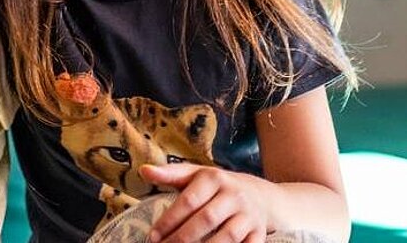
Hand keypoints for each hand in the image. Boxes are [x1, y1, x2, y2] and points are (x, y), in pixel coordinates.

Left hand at [138, 164, 270, 242]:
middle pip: (206, 220)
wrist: (262, 196)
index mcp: (214, 178)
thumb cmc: (219, 187)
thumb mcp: (196, 175)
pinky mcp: (259, 233)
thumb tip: (144, 170)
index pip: (189, 201)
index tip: (153, 236)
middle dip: (182, 238)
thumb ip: (170, 174)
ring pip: (227, 237)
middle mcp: (234, 195)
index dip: (169, 220)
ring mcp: (249, 215)